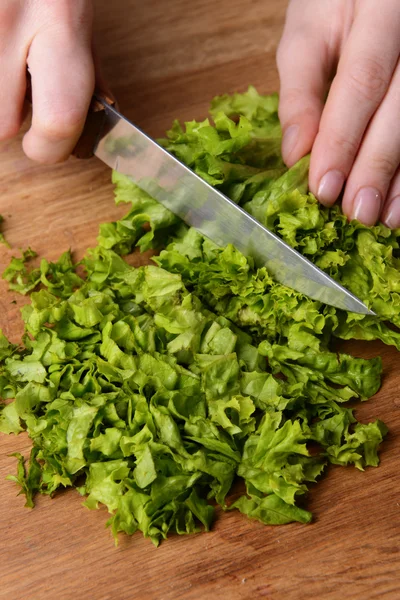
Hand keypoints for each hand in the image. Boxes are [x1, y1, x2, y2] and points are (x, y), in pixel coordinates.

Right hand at [0, 0, 107, 163]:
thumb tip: (95, 116)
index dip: (51, 149)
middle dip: (12, 121)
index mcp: (61, 27)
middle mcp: (10, 25)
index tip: (48, 146)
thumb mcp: (79, 14)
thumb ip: (86, 69)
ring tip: (5, 65)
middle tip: (21, 96)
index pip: (59, 121)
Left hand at [277, 0, 399, 227]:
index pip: (362, 82)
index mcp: (382, 9)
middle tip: (357, 213)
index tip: (324, 187)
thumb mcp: (307, 33)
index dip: (342, 139)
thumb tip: (295, 154)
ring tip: (387, 217)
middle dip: (377, 165)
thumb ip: (300, 92)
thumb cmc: (334, 5)